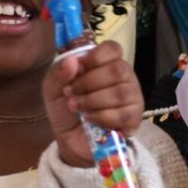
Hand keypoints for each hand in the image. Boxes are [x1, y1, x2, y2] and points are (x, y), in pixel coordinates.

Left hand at [42, 40, 142, 168]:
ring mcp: (132, 97)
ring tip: (77, 107)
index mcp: (106, 63)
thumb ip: (59, 72)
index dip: (95, 57)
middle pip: (118, 69)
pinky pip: (124, 114)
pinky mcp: (134, 118)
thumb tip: (73, 61)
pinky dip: (102, 116)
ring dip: (93, 100)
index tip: (78, 68)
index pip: (113, 48)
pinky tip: (90, 119)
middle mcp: (124, 77)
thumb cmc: (65, 108)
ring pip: (121, 92)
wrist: (70, 139)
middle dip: (90, 82)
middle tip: (72, 92)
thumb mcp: (53, 88)